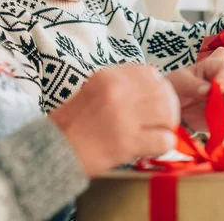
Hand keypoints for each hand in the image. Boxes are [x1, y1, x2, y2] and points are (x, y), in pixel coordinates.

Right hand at [49, 64, 179, 177]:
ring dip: (167, 126)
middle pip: (163, 92)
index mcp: (108, 76)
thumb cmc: (73, 124)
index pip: (150, 73)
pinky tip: (151, 148)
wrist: (54, 150)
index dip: (159, 88)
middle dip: (169, 108)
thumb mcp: (94, 90)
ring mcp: (122, 115)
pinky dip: (163, 145)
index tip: (155, 101)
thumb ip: (120, 86)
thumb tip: (153, 88)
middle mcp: (117, 91)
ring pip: (168, 113)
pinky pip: (164, 139)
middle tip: (163, 122)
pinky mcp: (126, 141)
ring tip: (157, 134)